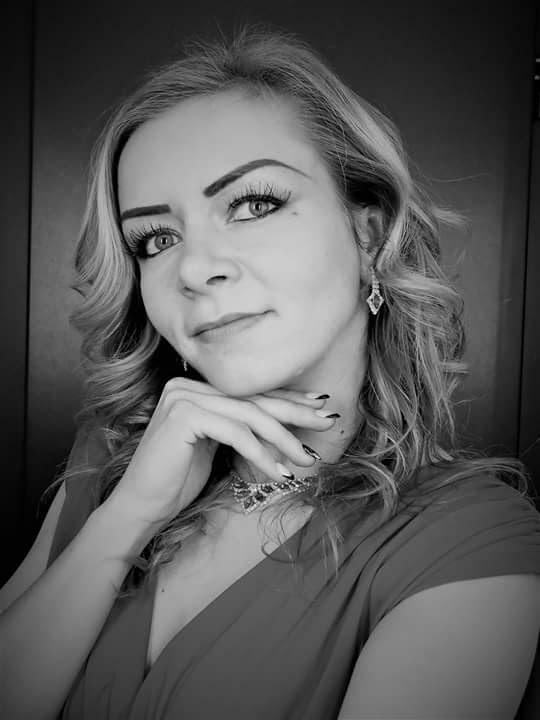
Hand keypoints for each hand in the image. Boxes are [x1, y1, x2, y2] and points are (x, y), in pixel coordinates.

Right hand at [107, 378, 336, 529]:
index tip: (319, 408)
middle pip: (253, 399)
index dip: (287, 400)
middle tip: (327, 421)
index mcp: (194, 388)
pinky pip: (237, 433)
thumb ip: (239, 427)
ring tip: (306, 459)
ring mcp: (183, 397)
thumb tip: (284, 422)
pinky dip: (262, 455)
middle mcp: (186, 386)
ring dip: (284, 440)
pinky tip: (280, 474)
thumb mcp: (216, 446)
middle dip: (295, 412)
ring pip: (249, 416)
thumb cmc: (177, 481)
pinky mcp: (183, 415)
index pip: (249, 393)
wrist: (141, 507)